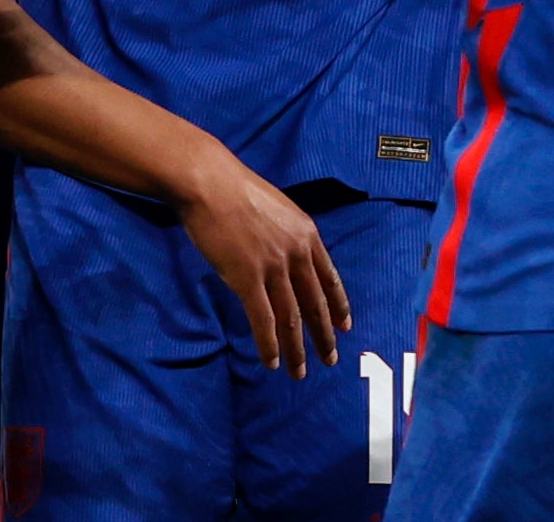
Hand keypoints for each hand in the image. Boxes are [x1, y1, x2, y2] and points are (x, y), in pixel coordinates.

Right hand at [172, 138, 350, 378]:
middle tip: (330, 359)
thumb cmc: (234, 188)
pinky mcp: (247, 278)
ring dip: (297, 349)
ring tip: (300, 372)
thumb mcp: (276, 207)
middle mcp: (296, 254)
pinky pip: (263, 320)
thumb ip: (286, 234)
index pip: (329, 278)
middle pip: (315, 304)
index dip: (338, 306)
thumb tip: (285, 257)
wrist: (208, 182)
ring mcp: (273, 268)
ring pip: (291, 318)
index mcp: (306, 234)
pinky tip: (272, 361)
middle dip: (324, 336)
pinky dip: (269, 344)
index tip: (344, 326)